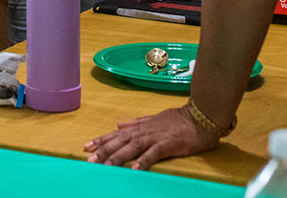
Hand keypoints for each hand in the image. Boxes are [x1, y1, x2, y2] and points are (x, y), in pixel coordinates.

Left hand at [84, 106, 217, 168]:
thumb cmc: (178, 120)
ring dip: (118, 156)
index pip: (116, 133)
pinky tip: (135, 169)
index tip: (86, 146)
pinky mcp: (168, 144)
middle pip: (120, 141)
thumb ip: (136, 123)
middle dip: (104, 150)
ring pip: (132, 147)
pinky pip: (154, 153)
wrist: (200, 117)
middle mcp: (144, 131)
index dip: (102, 140)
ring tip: (105, 166)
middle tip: (89, 160)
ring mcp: (156, 137)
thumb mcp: (153, 119)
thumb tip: (119, 124)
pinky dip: (144, 161)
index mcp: (140, 127)